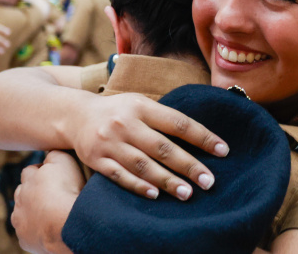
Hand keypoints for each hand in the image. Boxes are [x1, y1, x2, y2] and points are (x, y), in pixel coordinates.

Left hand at [13, 151, 80, 253]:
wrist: (65, 224)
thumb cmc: (67, 191)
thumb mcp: (64, 161)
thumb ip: (54, 154)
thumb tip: (49, 153)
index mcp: (29, 179)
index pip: (30, 171)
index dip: (41, 172)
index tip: (53, 177)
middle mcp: (20, 198)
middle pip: (22, 192)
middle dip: (32, 192)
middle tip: (51, 196)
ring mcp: (20, 220)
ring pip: (21, 213)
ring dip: (32, 212)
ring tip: (50, 214)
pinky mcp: (24, 239)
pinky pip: (27, 233)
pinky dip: (35, 231)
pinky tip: (49, 229)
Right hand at [71, 93, 228, 201]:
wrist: (74, 115)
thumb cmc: (119, 111)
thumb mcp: (140, 103)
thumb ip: (165, 117)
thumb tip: (202, 136)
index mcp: (141, 106)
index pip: (178, 122)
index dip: (202, 137)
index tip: (223, 150)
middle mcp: (125, 123)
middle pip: (163, 147)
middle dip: (189, 165)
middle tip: (209, 181)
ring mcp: (110, 142)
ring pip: (143, 165)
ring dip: (167, 181)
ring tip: (188, 193)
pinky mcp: (96, 159)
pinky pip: (120, 176)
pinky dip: (138, 186)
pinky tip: (155, 195)